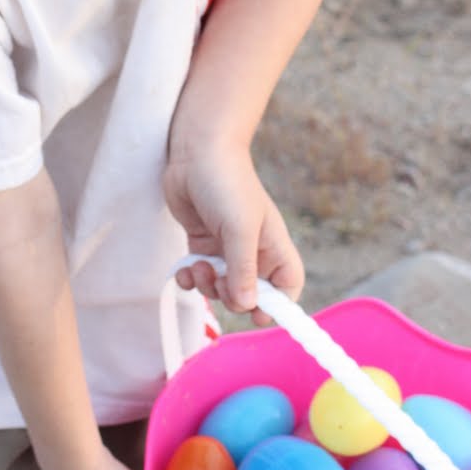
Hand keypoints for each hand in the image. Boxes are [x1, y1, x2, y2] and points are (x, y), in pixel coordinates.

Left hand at [164, 141, 302, 323]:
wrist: (196, 153)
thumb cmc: (227, 184)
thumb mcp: (239, 229)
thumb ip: (244, 269)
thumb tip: (248, 306)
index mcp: (273, 247)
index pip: (286, 287)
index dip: (277, 306)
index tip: (258, 316)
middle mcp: (252, 251)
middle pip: (249, 295)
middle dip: (231, 296)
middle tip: (218, 281)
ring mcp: (225, 249)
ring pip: (220, 288)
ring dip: (207, 287)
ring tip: (198, 267)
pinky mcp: (202, 244)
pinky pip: (198, 275)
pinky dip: (190, 278)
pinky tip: (184, 268)